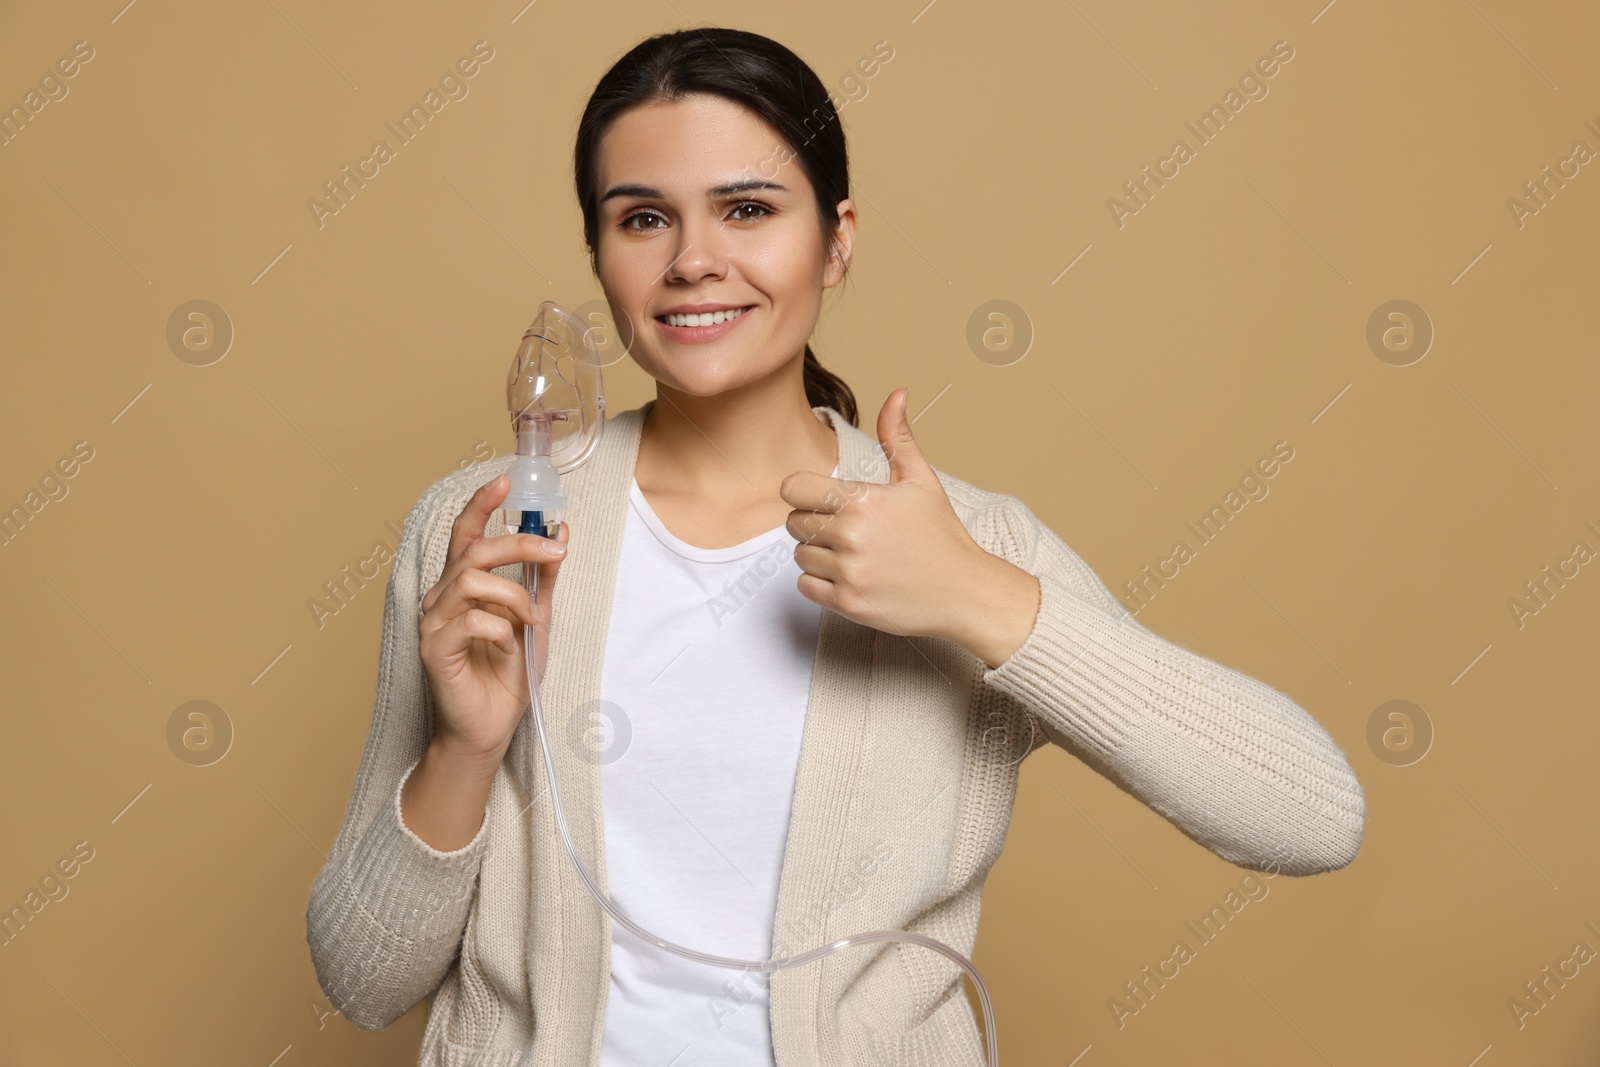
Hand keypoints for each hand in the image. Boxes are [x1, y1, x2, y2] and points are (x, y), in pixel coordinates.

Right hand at [417, 474, 569, 763]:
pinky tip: (509, 646)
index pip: (465, 534)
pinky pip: (470, 621)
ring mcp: (434, 622)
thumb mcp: (536, 618)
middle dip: (519, 544)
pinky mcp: (433, 649)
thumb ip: (544, 578)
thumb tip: (561, 533)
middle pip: (475, 550)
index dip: (480, 504)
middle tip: (555, 551)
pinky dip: (500, 629)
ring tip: (531, 619)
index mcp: (463, 584)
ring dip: (513, 596)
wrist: (492, 726)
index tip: (505, 482)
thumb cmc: (508, 674)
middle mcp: (442, 597)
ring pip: (471, 581)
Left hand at [779, 388, 1039, 665]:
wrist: (965, 591)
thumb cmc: (942, 534)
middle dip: (813, 523)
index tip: (819, 499)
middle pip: (794, 523)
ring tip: (853, 553)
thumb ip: (897, 437)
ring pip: (800, 556)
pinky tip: (850, 575)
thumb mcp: (921, 480)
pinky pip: (805, 586)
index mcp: (863, 500)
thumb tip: (897, 393)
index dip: (802, 492)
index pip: (793, 488)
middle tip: (845, 529)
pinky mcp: (847, 604)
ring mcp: (849, 572)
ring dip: (818, 554)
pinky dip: (820, 582)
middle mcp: (851, 535)